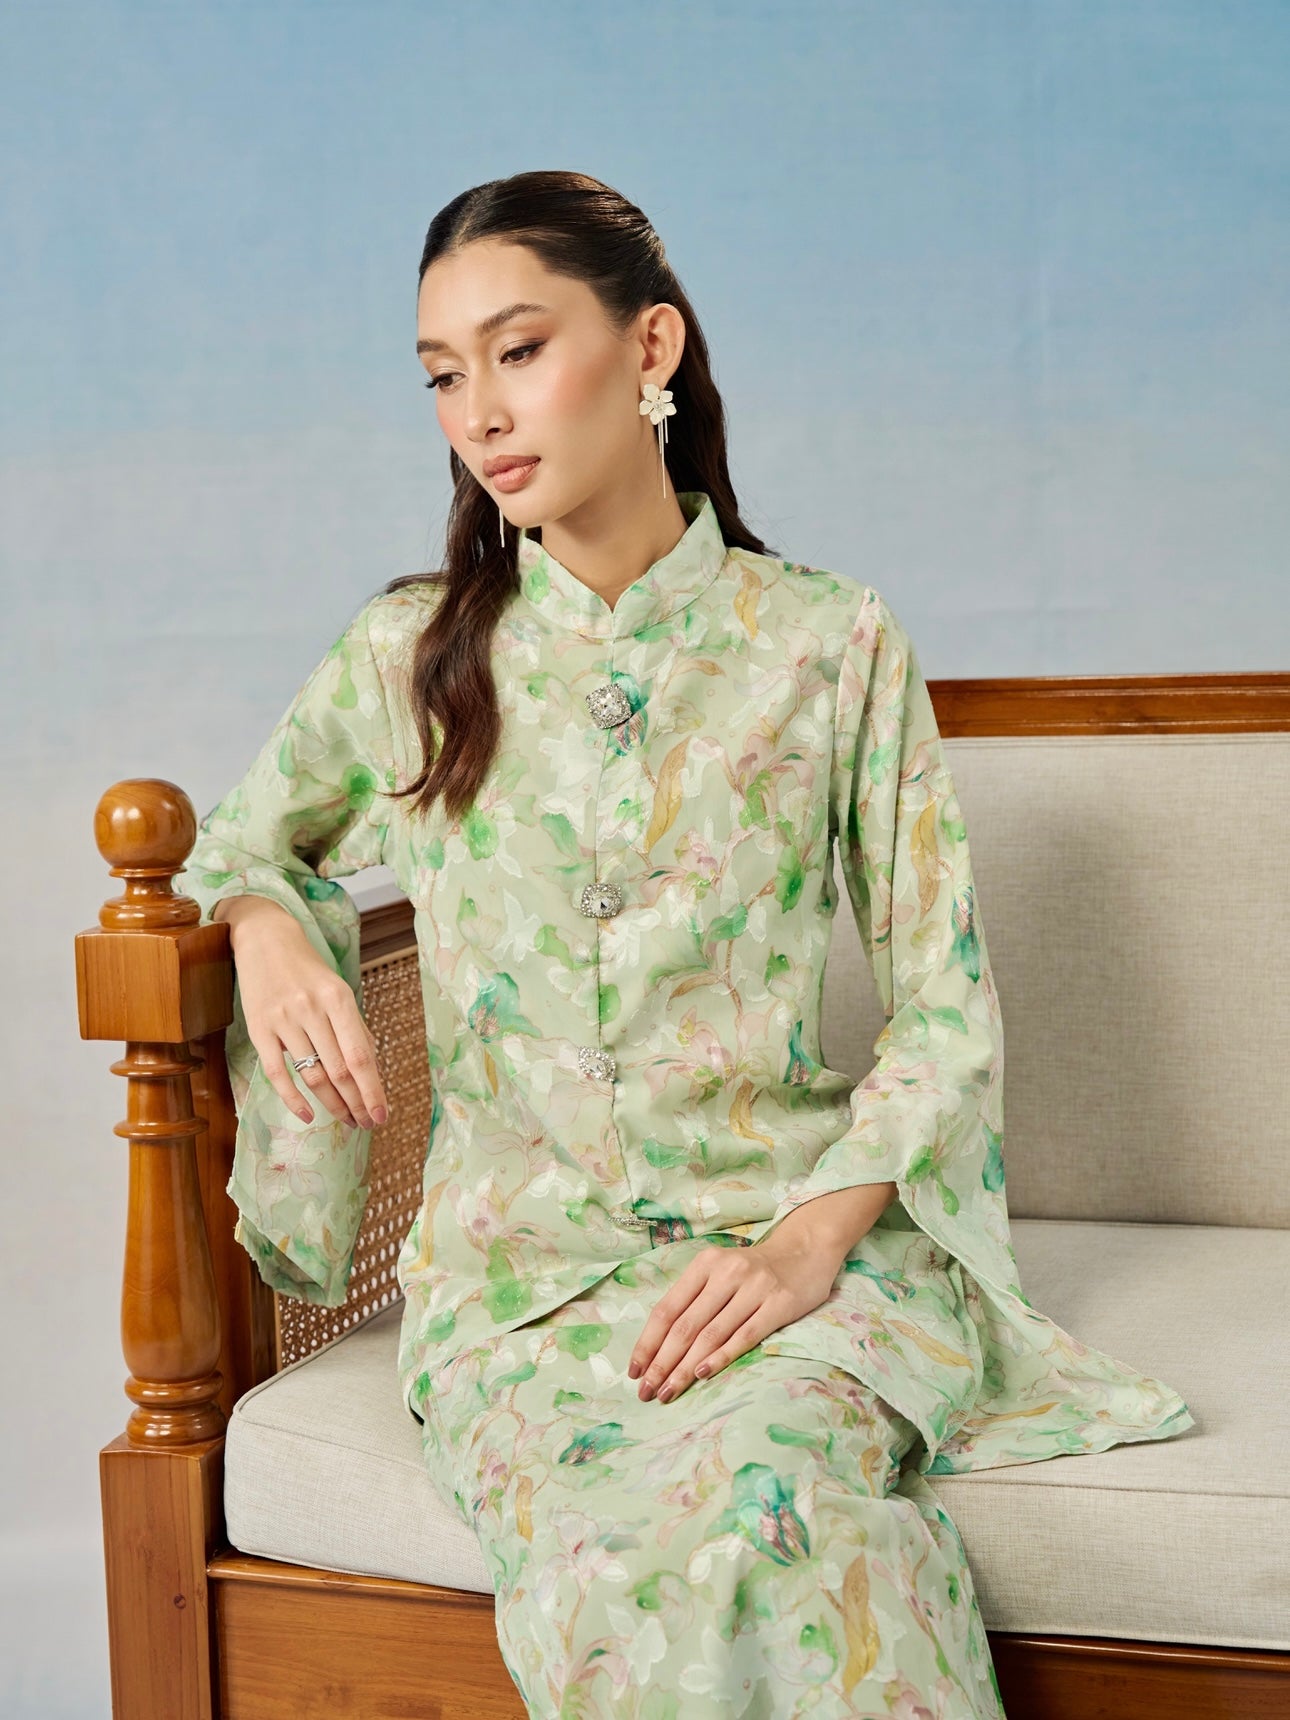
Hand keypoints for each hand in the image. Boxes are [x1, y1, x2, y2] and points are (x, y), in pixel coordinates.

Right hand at [216, 895, 388, 1130]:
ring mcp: (283, 1020)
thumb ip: (354, 1028)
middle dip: (356, 1102)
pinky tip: (309, 1114)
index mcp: (339, 998)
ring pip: (312, 1075)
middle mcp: (311, 1009)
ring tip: (347, 1120)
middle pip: (339, 1070)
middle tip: (367, 1123)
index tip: (382, 1114)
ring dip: (332, 1104)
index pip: (360, 1055)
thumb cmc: (308, 968)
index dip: (373, 1090)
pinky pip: (277, 1073)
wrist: (263, 938)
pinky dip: (294, 1098)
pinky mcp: (259, 1029)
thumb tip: (372, 1071)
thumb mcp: (338, 990)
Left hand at [626, 1229, 847, 1403]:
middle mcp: (727, 1273)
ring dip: (685, 1368)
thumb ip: (694, 1299)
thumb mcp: (720, 1272)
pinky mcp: (779, 1304)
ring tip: (668, 1392)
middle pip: (685, 1326)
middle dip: (662, 1363)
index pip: (667, 1308)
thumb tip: (659, 1344)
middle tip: (647, 1391)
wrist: (806, 1250)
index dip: (648, 1342)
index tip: (634, 1371)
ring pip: (711, 1334)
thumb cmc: (755, 1269)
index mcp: (705, 1264)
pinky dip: (721, 1357)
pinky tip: (702, 1375)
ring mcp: (754, 1288)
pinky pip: (744, 1336)